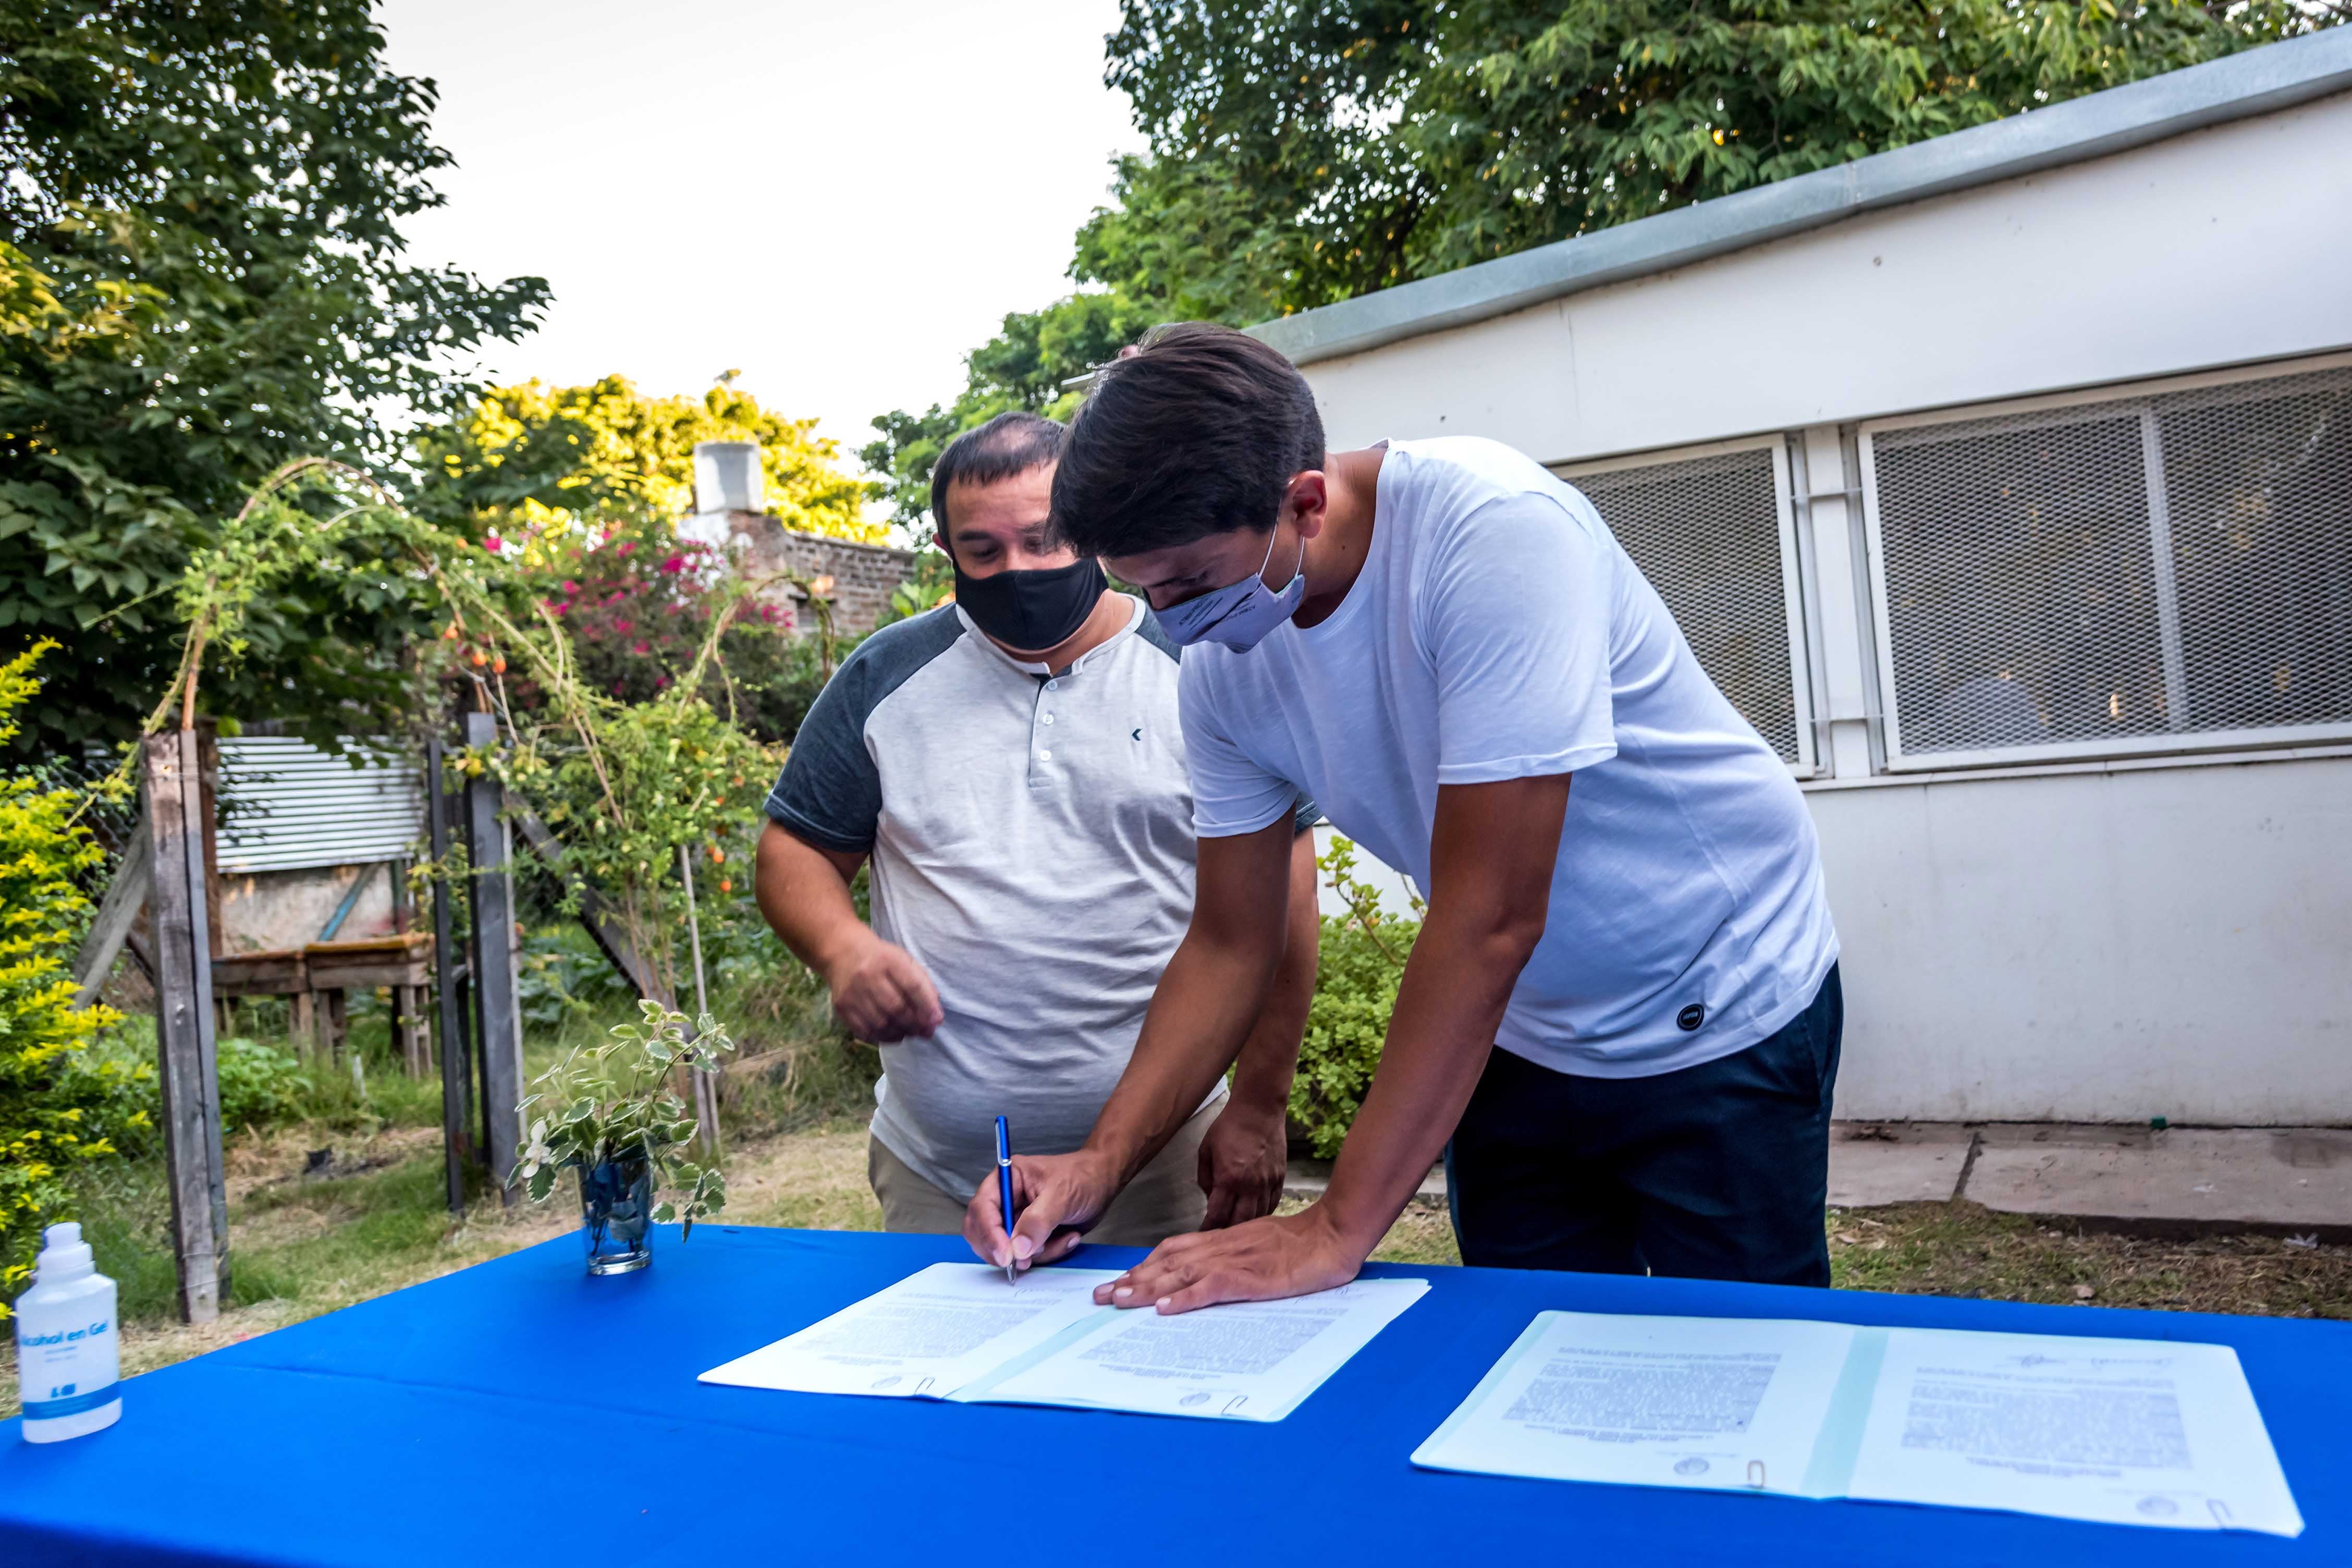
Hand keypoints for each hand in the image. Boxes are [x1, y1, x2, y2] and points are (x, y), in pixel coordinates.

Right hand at [823, 934, 942, 1042]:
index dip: (927, 1006)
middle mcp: (867, 975)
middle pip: (896, 1008)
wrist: (844, 953)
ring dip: (900, 1033)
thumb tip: (935, 1019)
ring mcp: (852, 992)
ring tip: (909, 1032)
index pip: (912, 986)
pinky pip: (864, 1031)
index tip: (936, 1021)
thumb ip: (924, 987)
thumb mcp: (906, 963)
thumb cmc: (883, 960)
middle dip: (914, 1024)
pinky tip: (892, 1034)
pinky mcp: (841, 1007)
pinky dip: (883, 1038)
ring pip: (880, 1023)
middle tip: (924, 1031)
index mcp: (889, 959)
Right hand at [963, 1150, 1117, 1272]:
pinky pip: (1028, 1255)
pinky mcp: (1030, 1235)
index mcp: (1007, 1179)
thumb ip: (1038, 1221)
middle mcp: (1006, 1199)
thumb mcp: (1061, 1195)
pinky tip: (1069, 1237)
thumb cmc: (1083, 1178)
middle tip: (1024, 1261)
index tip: (1005, 1256)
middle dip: (1004, 1249)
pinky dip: (1049, 1253)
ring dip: (1036, 1252)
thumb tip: (1017, 1248)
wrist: (1104, 1183)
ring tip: (1064, 1236)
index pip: (982, 1208)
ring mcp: (1017, 1219)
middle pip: (983, 1232)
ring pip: (1007, 1249)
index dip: (989, 1233)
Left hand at [1094, 1204, 1362, 1314]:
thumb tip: (1211, 1272)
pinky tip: (1165, 1309)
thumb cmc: (1302, 1242)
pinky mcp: (1252, 1278)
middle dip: (1132, 1279)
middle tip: (1101, 1296)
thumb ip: (1234, 1254)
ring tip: (1119, 1301)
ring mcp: (1236, 1261)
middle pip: (1167, 1263)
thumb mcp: (1260, 1245)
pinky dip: (1186, 1298)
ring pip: (1181, 1274)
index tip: (1119, 1280)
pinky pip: (1212, 1288)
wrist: (1334, 1233)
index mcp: (1224, 1240)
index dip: (1143, 1265)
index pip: (1174, 1250)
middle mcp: (1222, 1247)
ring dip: (1147, 1288)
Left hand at [1195, 1099, 1287, 1229]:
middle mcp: (1251, 1185)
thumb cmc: (1228, 1127)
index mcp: (1229, 1179)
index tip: (1203, 1234)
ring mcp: (1268, 1183)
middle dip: (1227, 1232)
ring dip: (1246, 1225)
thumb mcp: (1205, 1150)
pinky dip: (1263, 1213)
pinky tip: (1255, 1215)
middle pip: (1240, 1222)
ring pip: (1259, 1216)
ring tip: (1236, 1228)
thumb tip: (1210, 1197)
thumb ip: (1205, 1177)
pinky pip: (1273, 1204)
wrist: (1259, 1110)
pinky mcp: (1280, 1178)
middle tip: (1219, 1235)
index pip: (1218, 1215)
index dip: (1209, 1228)